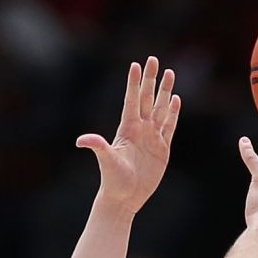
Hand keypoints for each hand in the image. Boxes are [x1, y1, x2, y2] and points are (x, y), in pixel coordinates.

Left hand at [79, 57, 179, 213]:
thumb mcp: (106, 161)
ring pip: (161, 109)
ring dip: (165, 92)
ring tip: (170, 73)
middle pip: (147, 99)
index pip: (131, 100)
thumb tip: (81, 140)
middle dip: (151, 79)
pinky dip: (173, 114)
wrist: (124, 198)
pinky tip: (176, 100)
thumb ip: (98, 147)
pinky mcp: (162, 148)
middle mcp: (140, 129)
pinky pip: (169, 127)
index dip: (133, 83)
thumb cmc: (113, 180)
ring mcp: (152, 137)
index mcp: (127, 128)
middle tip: (154, 59)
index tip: (135, 64)